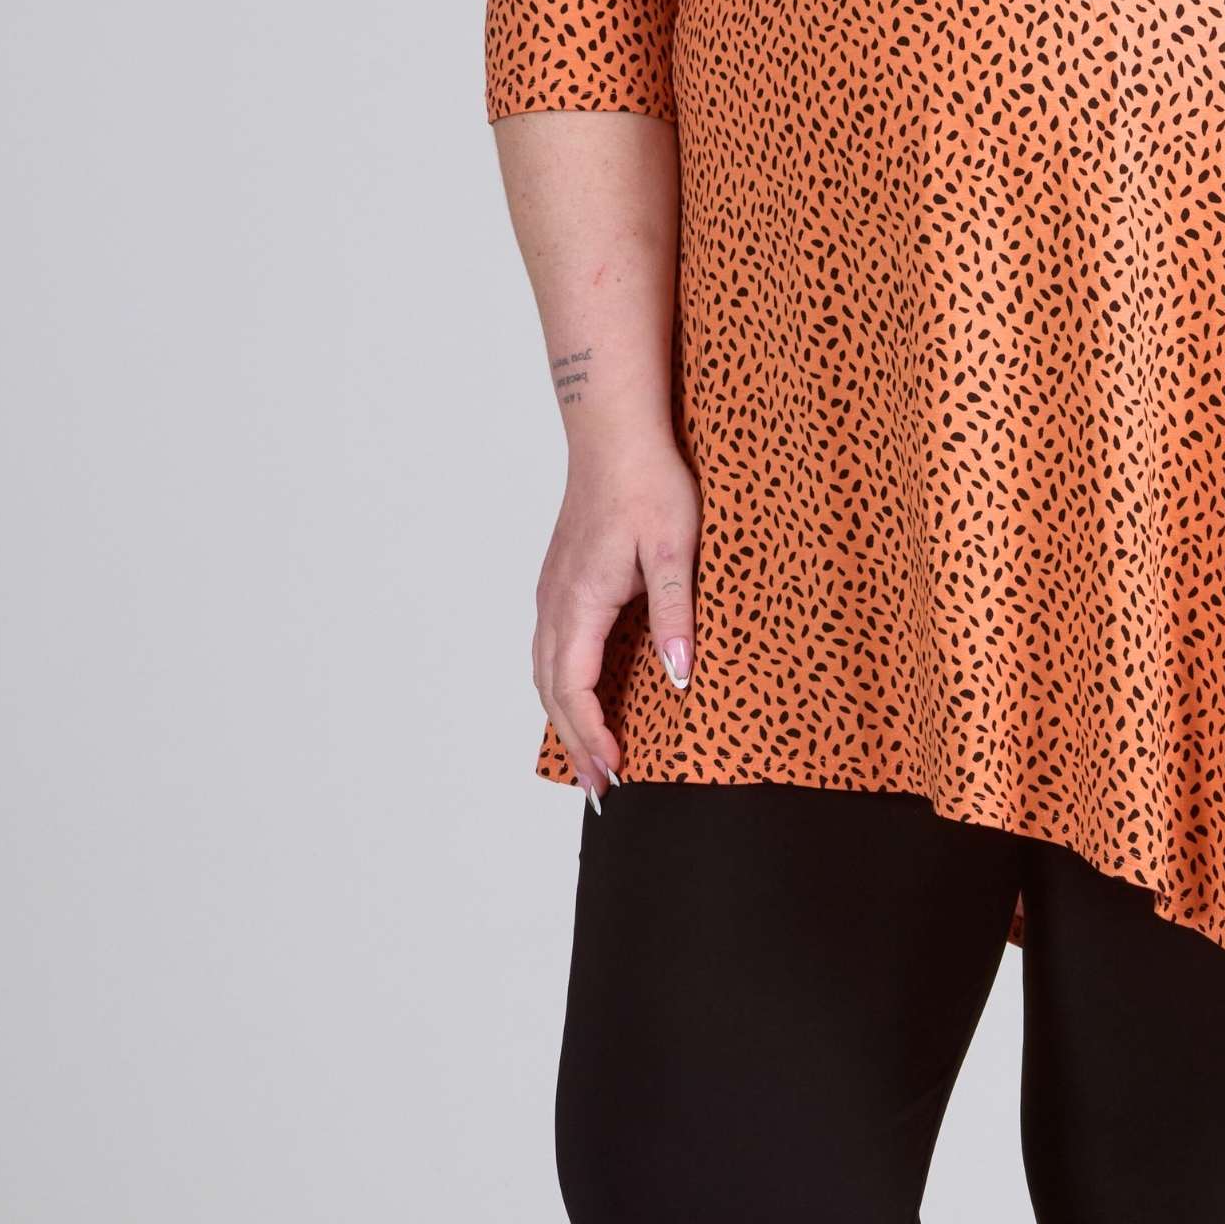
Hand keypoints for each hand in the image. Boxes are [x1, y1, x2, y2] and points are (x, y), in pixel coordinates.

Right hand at [535, 428, 698, 793]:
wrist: (615, 435)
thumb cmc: (649, 483)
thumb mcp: (676, 549)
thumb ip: (675, 614)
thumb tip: (679, 679)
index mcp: (581, 601)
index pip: (575, 688)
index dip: (593, 735)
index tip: (617, 770)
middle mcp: (555, 603)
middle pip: (552, 691)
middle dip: (576, 742)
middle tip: (603, 788)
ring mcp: (553, 593)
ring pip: (545, 672)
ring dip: (566, 719)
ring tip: (593, 757)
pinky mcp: (561, 583)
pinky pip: (551, 650)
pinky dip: (562, 688)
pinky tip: (584, 700)